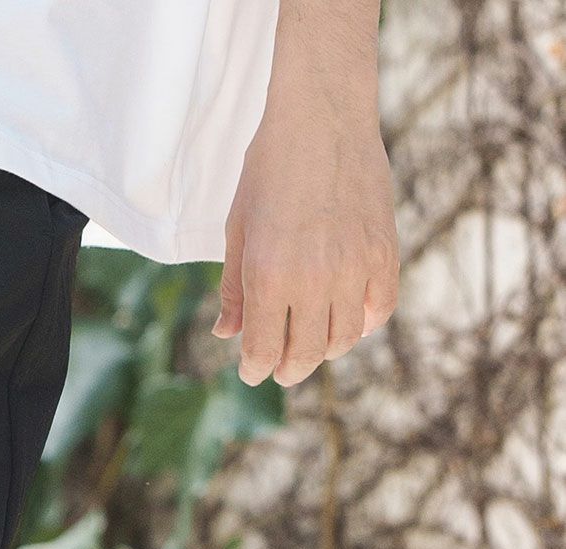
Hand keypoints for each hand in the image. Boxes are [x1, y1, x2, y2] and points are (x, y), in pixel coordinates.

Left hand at [214, 79, 398, 387]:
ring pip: (344, 339)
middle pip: (306, 354)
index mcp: (269, 276)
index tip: (252, 371)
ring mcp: (355, 267)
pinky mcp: (385, 251)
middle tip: (282, 369)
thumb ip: (233, 288)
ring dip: (325, 349)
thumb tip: (226, 333)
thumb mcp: (238, 229)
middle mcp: (314, 279)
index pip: (264, 351)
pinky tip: (348, 320)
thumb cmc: (270, 169)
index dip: (255, 369)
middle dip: (289, 369)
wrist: (324, 115)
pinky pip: (379, 309)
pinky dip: (363, 324)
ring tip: (312, 342)